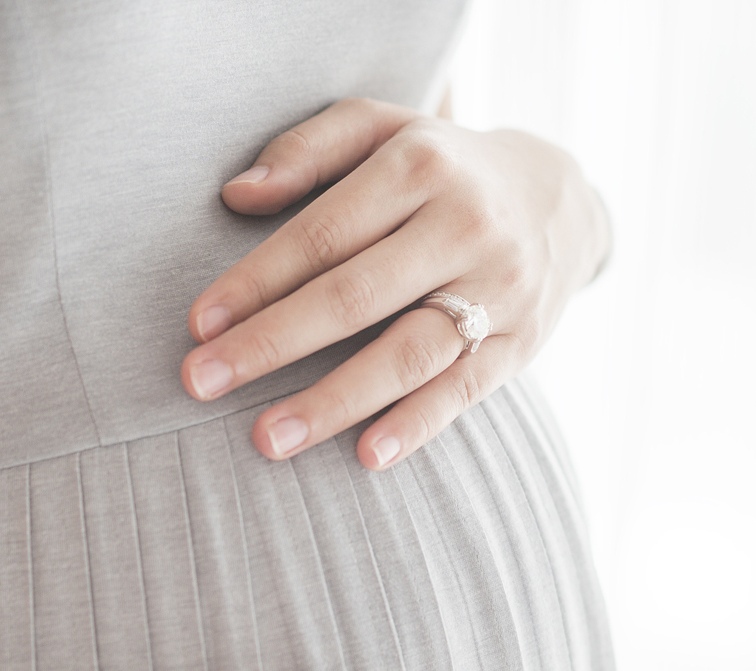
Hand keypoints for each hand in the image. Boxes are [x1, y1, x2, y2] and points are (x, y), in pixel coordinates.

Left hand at [180, 97, 609, 469]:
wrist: (558, 203)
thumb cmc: (442, 168)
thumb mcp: (383, 127)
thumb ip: (308, 149)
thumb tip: (236, 196)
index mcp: (420, 166)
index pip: (323, 233)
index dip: (256, 280)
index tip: (197, 324)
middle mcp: (464, 226)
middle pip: (356, 295)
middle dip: (272, 343)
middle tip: (198, 383)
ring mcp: (499, 290)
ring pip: (408, 352)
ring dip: (334, 401)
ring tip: (266, 439)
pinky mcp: (522, 344)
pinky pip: (463, 391)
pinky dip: (416, 425)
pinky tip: (366, 457)